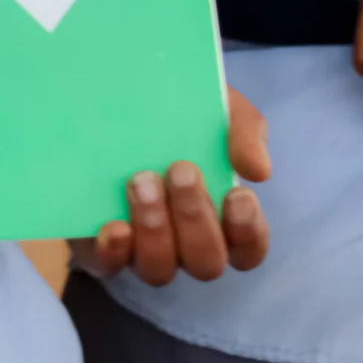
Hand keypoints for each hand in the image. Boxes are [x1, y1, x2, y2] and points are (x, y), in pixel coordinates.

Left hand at [72, 88, 270, 285]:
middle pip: (205, 262)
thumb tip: (259, 170)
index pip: (247, 249)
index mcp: (221, 218)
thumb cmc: (182, 111)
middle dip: (195, 218)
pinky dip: (115, 251)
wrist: (119, 93)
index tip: (237, 195)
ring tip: (141, 182)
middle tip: (180, 171)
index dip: (247, 232)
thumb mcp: (220, 109)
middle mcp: (186, 244)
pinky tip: (115, 226)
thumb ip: (245, 132)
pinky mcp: (104, 245)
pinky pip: (110, 265)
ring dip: (155, 230)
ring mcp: (144, 248)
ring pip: (159, 268)